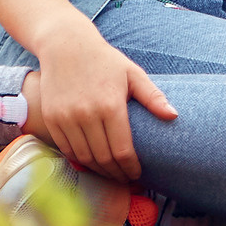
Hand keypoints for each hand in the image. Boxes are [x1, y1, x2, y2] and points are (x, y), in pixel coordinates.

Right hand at [27, 25, 177, 181]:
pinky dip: (79, 160)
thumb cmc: (105, 61)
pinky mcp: (52, 119)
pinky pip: (66, 149)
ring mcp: (66, 118)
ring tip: (110, 173)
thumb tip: (174, 116)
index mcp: (111, 105)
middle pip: (103, 158)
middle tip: (125, 178)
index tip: (137, 173)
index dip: (130, 168)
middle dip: (116, 174)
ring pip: (84, 157)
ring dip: (98, 171)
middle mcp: (86, 114)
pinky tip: (91, 162)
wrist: (66, 46)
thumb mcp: (132, 73)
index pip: (122, 150)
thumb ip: (153, 96)